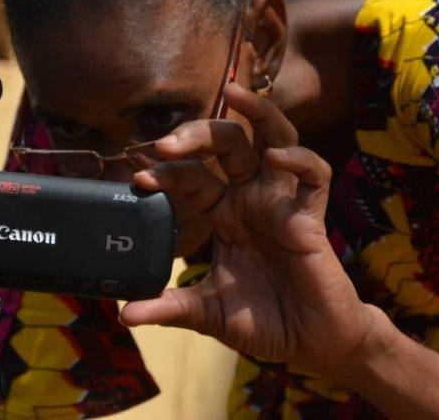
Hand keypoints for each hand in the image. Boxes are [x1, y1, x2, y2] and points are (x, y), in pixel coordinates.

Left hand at [121, 82, 375, 373]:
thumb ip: (169, 308)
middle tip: (165, 144)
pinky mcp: (312, 216)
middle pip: (227, 143)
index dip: (165, 170)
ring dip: (258, 112)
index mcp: (224, 213)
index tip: (137, 175)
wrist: (312, 344)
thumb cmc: (265, 321)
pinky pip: (314, 175)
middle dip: (196, 134)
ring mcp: (282, 202)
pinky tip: (277, 157)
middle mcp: (251, 198)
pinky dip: (299, 159)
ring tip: (235, 93)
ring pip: (274, 137)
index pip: (191, 176)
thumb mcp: (208, 313)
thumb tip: (125, 315)